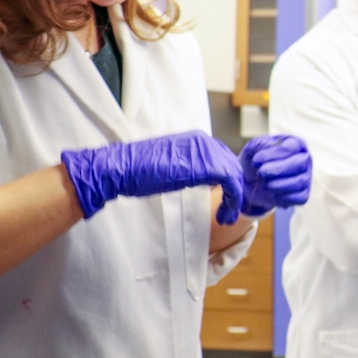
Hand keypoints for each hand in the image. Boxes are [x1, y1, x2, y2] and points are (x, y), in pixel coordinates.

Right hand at [61, 130, 243, 222]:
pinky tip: (225, 215)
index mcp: (197, 140)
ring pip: (236, 175)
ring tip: (227, 218)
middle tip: (229, 213)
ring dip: (235, 199)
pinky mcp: (206, 167)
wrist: (122, 168)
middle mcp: (205, 141)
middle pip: (233, 166)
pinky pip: (232, 182)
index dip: (229, 181)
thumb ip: (191, 167)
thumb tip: (205, 179)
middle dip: (235, 191)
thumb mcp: (172, 165)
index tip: (226, 201)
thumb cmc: (139, 170)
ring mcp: (206, 152)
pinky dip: (233, 200)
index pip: (224, 159)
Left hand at [239, 134, 312, 216]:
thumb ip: (260, 145)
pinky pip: (297, 198)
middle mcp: (305, 159)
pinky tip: (270, 193)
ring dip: (277, 184)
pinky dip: (281, 197)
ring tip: (264, 183)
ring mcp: (306, 178)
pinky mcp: (303, 195)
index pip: (290, 148)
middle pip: (301, 163)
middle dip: (278, 170)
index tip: (255, 161)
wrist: (252, 182)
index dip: (272, 155)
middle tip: (261, 173)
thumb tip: (271, 150)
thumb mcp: (252, 149)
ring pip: (299, 182)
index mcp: (296, 144)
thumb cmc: (255, 162)